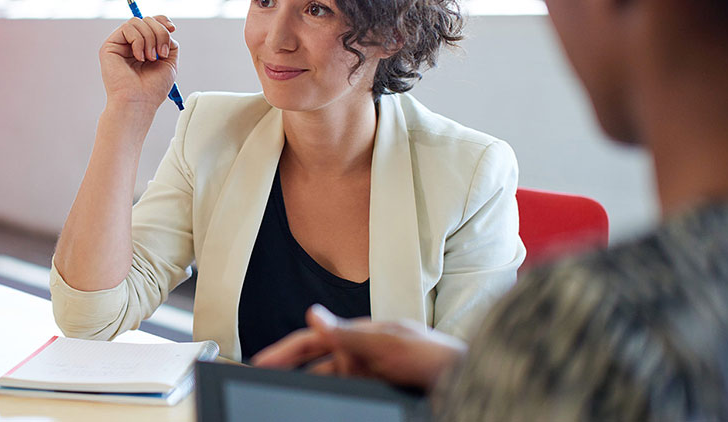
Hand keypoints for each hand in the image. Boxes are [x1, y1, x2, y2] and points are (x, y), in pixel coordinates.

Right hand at [98, 15, 179, 110]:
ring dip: (150, 39)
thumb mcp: (170, 62)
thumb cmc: (153, 88)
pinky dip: (138, 41)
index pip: (151, 22)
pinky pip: (128, 28)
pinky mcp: (110, 46)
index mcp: (144, 47)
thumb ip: (169, 41)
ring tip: (150, 58)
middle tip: (161, 54)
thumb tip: (166, 27)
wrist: (139, 102)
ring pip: (138, 22)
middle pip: (147, 20)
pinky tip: (139, 57)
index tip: (172, 28)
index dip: (162, 20)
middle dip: (160, 33)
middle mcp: (131, 44)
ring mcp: (120, 44)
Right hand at [252, 305, 466, 390]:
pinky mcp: (377, 400)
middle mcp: (360, 357)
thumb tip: (313, 316)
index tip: (260, 363)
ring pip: (327, 389)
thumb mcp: (390, 343)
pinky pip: (345, 403)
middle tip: (264, 388)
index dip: (283, 352)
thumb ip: (348, 333)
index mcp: (359, 336)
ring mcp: (369, 381)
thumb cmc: (436, 356)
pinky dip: (331, 407)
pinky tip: (318, 412)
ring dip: (308, 395)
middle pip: (312, 369)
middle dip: (288, 375)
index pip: (311, 342)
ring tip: (287, 403)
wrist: (467, 385)